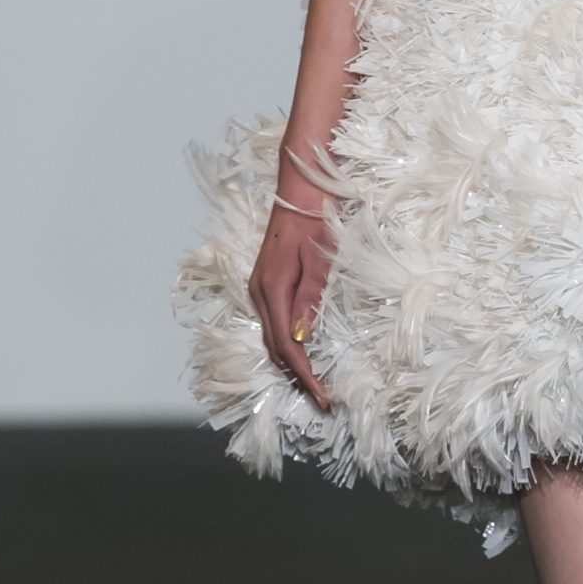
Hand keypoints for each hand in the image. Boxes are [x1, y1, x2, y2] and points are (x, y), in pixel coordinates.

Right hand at [250, 192, 334, 409]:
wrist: (301, 184)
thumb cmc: (316, 216)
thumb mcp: (320, 257)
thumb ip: (311, 298)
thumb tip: (302, 338)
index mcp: (271, 287)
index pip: (286, 345)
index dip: (304, 374)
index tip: (322, 396)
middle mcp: (260, 291)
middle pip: (275, 346)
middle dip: (297, 376)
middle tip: (320, 399)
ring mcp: (261, 286)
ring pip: (272, 336)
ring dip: (291, 363)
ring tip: (312, 384)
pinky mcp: (268, 281)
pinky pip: (274, 322)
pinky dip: (287, 344)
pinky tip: (301, 354)